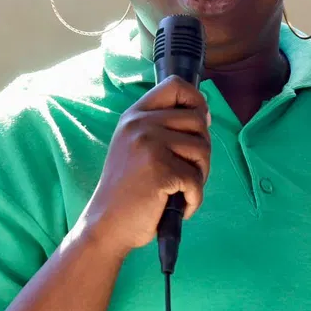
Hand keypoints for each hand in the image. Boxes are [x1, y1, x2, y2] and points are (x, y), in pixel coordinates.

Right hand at [84, 76, 210, 257]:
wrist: (106, 225)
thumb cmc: (128, 191)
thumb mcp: (136, 147)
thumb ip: (162, 128)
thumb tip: (204, 116)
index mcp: (134, 115)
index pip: (175, 85)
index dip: (196, 101)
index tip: (200, 123)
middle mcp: (140, 124)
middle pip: (198, 120)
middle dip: (202, 150)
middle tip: (189, 172)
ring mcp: (149, 145)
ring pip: (202, 149)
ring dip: (200, 175)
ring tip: (182, 190)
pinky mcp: (159, 170)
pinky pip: (196, 180)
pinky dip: (194, 199)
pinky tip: (178, 207)